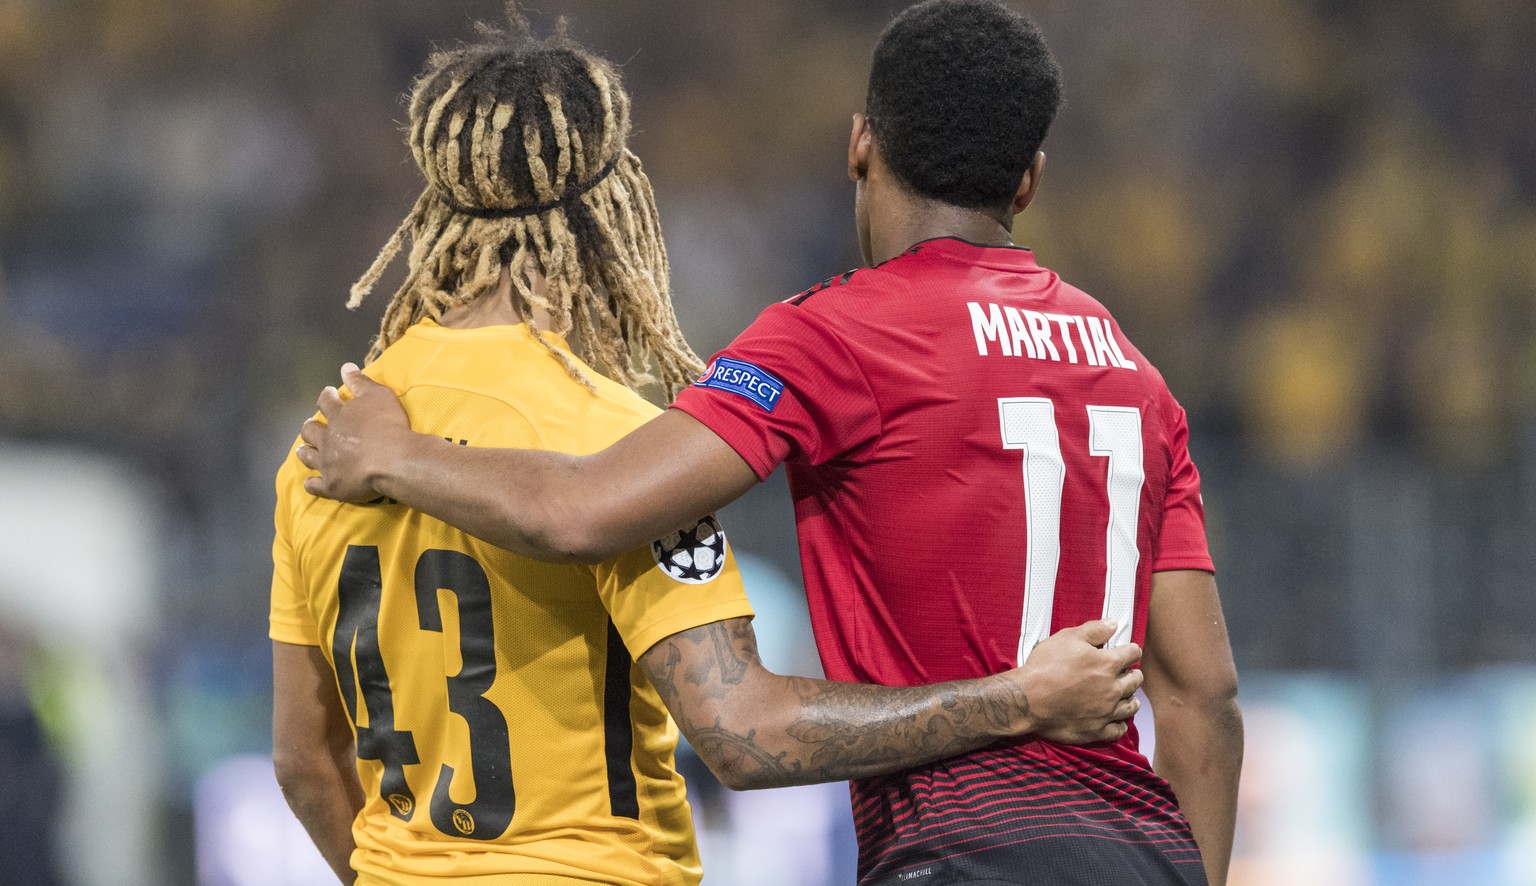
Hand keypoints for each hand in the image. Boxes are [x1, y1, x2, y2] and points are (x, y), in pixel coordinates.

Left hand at [295, 363, 410, 501]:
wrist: (393, 459)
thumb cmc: (389, 425)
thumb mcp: (379, 395)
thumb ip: (361, 382)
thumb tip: (346, 367)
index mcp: (339, 416)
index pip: (326, 402)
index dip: (326, 397)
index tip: (328, 393)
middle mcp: (328, 439)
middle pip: (311, 431)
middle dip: (309, 426)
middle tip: (310, 424)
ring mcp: (328, 463)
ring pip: (309, 456)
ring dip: (305, 451)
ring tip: (303, 449)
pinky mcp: (332, 485)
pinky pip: (315, 485)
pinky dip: (311, 483)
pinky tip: (310, 482)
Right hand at [1012, 619, 1142, 744]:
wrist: (1028, 699)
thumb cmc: (1045, 666)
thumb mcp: (1067, 638)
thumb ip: (1094, 630)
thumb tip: (1113, 624)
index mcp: (1108, 663)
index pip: (1132, 654)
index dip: (1132, 650)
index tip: (1130, 651)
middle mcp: (1113, 688)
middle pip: (1136, 680)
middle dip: (1134, 673)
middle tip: (1129, 672)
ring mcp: (1106, 711)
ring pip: (1130, 706)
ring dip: (1131, 698)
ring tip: (1129, 696)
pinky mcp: (1096, 730)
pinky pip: (1118, 730)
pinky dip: (1120, 724)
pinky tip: (1117, 719)